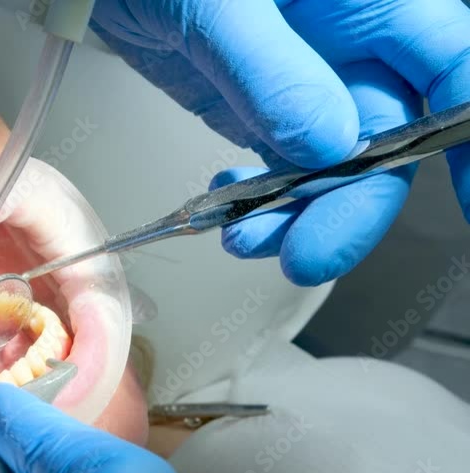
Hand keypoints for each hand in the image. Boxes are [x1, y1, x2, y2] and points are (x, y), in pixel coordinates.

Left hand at [92, 0, 469, 284]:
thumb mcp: (219, 3)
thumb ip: (273, 69)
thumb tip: (331, 145)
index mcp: (366, 1)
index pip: (449, 66)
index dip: (462, 137)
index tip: (467, 203)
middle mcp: (344, 45)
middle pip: (387, 140)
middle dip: (351, 206)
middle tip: (305, 254)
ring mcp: (300, 82)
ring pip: (329, 168)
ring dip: (296, 216)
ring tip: (243, 236)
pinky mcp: (254, 108)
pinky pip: (277, 169)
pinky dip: (257, 201)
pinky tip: (225, 203)